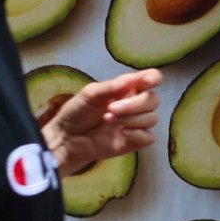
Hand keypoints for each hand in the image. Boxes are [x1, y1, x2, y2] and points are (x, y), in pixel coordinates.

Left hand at [42, 68, 161, 175]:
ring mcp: (136, 124)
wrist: (66, 139)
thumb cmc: (77, 112)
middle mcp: (136, 105)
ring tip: (108, 120)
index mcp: (127, 88)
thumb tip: (133, 79)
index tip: (146, 82)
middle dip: (134, 104)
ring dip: (131, 119)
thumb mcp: (89, 95)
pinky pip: (148, 137)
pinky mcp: (135, 142)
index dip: (153, 78)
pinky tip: (120, 134)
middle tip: (111, 108)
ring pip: (152, 118)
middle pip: (154, 100)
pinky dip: (136, 134)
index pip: (151, 78)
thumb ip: (111, 87)